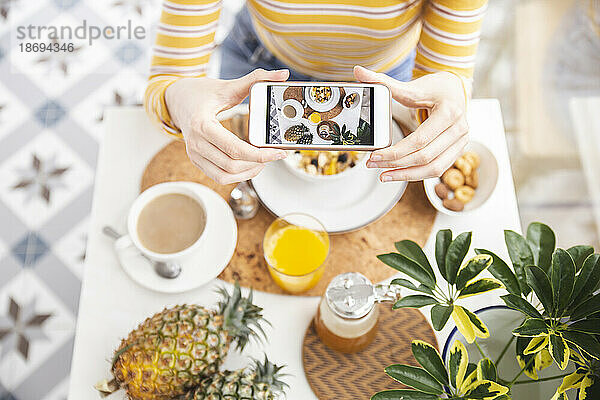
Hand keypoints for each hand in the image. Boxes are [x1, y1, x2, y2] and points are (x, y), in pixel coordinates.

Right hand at [165, 68, 289, 183]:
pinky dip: (236, 176)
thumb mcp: (227, 86)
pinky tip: (248, 165)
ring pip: (225, 176)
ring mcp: (194, 153)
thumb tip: (282, 74)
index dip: (259, 154)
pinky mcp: (196, 160)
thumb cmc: (200, 92)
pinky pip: (218, 176)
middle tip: (272, 155)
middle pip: (231, 165)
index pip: (234, 148)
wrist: (176, 100)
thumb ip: (256, 79)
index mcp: (202, 124)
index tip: (277, 153)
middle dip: (256, 163)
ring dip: (247, 173)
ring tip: (262, 162)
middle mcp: (195, 142)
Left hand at [354, 66, 468, 181]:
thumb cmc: (435, 88)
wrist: (457, 90)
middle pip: (425, 156)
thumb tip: (358, 71)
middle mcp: (460, 128)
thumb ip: (384, 82)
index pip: (419, 140)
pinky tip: (400, 174)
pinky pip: (438, 169)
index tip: (375, 156)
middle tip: (373, 165)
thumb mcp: (413, 85)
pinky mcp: (458, 150)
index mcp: (449, 111)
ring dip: (407, 175)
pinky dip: (418, 174)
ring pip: (434, 168)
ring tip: (384, 175)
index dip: (395, 152)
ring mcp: (462, 142)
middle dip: (396, 164)